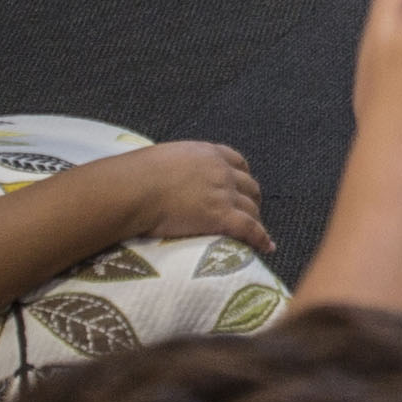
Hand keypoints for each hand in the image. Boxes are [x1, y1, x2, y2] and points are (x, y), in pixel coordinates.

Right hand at [118, 139, 267, 252]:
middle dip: (251, 199)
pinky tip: (266, 247)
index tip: (242, 187)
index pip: (237, 162)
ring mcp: (224, 193)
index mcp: (207, 154)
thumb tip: (169, 177)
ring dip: (255, 220)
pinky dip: (261, 238)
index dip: (242, 177)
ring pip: (252, 208)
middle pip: (249, 186)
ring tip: (255, 232)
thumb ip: (178, 167)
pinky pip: (250, 228)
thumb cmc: (136, 175)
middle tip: (248, 212)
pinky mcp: (222, 216)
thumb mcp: (163, 159)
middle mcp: (221, 171)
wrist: (134, 189)